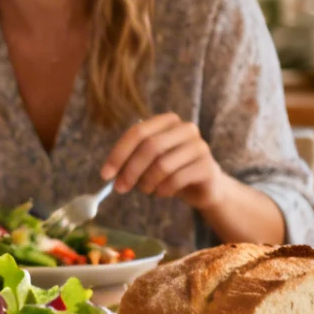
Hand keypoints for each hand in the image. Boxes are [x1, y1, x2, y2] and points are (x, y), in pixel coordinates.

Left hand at [102, 113, 227, 209]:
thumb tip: (109, 174)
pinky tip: (161, 193)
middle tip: (120, 188)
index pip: (138, 132)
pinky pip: (177, 179)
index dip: (119, 153)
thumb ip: (130, 161)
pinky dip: (163, 190)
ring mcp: (199, 146)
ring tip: (146, 190)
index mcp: (167, 121)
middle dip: (131, 170)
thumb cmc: (171, 170)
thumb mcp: (148, 161)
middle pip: (150, 146)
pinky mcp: (207, 166)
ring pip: (163, 165)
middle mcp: (186, 129)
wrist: (205, 185)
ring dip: (147, 182)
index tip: (105, 175)